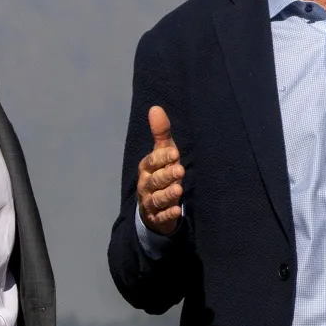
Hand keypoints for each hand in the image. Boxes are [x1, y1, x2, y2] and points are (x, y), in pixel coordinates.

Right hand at [137, 106, 183, 234]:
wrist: (153, 206)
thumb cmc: (161, 173)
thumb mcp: (163, 153)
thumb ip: (161, 133)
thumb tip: (155, 108)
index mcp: (146, 168)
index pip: (152, 162)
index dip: (162, 157)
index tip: (175, 153)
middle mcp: (146, 185)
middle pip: (155, 180)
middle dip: (166, 175)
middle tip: (180, 170)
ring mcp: (150, 202)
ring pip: (157, 199)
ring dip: (167, 194)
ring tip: (179, 189)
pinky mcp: (157, 217)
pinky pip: (162, 216)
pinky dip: (169, 214)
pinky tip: (178, 210)